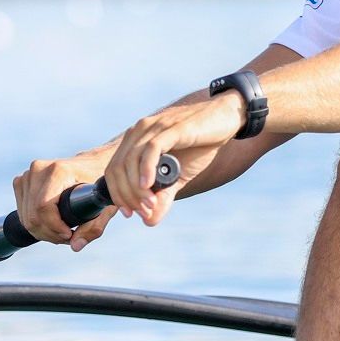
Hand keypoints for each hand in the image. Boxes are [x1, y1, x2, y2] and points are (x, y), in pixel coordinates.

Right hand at [14, 151, 115, 250]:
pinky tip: (53, 223)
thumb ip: (94, 227)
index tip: (70, 235)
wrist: (95, 162)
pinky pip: (22, 211)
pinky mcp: (23, 180)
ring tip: (63, 232)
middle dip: (50, 233)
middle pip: (32, 215)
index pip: (43, 207)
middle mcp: (39, 169)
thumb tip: (75, 246)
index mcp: (58, 170)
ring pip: (25, 216)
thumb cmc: (102, 182)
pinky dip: (36, 223)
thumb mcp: (105, 204)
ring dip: (42, 231)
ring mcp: (28, 174)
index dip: (54, 227)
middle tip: (69, 237)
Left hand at [105, 96, 244, 225]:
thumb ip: (163, 195)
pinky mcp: (171, 127)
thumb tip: (149, 221)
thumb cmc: (201, 145)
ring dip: (136, 188)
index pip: (113, 170)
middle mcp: (139, 131)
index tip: (129, 213)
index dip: (117, 194)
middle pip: (118, 168)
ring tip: (150, 204)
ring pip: (131, 161)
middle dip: (126, 195)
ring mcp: (154, 127)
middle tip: (143, 211)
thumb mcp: (179, 176)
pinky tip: (149, 185)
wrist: (226, 119)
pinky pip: (151, 149)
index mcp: (135, 140)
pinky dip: (146, 169)